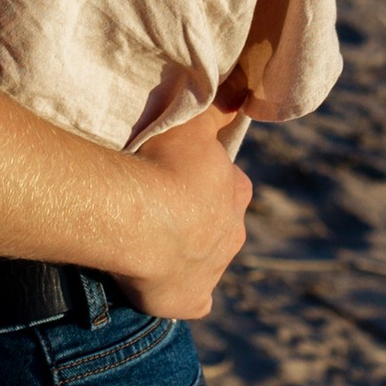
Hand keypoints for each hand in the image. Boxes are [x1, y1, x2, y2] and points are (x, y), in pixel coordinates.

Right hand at [121, 106, 252, 319]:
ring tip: (146, 241)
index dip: (199, 180)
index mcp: (236, 191)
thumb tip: (245, 85)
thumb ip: (217, 107)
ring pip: (203, 260)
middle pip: (216, 224)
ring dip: (182, 252)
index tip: (171, 175)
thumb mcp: (192, 124)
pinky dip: (178, 293)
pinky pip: (190, 299)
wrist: (141, 218)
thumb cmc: (165, 164)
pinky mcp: (192, 301)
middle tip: (155, 208)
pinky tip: (156, 283)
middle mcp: (233, 233)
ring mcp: (214, 270)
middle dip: (193, 218)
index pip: (226, 184)